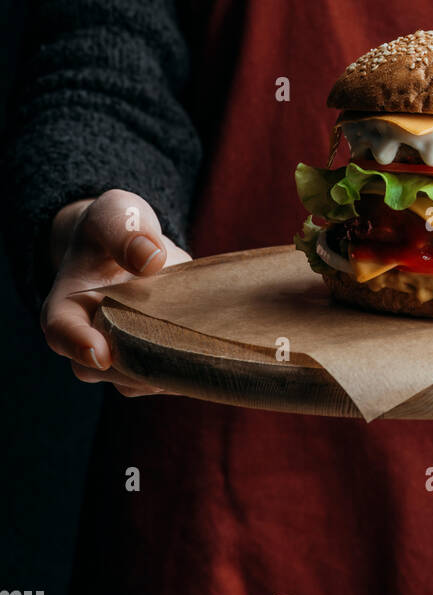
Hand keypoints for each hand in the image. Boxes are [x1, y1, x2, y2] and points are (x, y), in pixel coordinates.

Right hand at [41, 188, 190, 396]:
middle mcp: (90, 338)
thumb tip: (150, 260)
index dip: (78, 345)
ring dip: (162, 372)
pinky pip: (165, 379)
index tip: (101, 353)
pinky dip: (183, 371)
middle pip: (102, 368)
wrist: (132, 244)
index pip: (62, 332)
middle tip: (168, 343)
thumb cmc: (116, 227)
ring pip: (136, 380)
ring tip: (192, 347)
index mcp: (68, 306)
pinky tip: (208, 354)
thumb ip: (125, 231)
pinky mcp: (154, 356)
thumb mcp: (116, 213)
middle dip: (132, 364)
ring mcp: (123, 352)